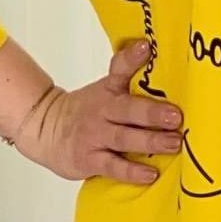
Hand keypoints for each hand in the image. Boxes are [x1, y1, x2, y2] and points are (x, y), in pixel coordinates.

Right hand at [16, 40, 183, 183]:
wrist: (44, 129)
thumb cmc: (87, 110)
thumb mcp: (105, 89)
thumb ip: (129, 75)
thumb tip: (153, 51)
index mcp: (109, 90)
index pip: (119, 69)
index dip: (132, 58)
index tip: (147, 47)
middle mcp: (102, 111)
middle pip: (128, 109)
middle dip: (153, 113)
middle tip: (176, 116)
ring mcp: (95, 136)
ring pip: (124, 138)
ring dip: (150, 141)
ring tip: (173, 143)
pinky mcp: (89, 159)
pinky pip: (113, 166)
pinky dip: (132, 171)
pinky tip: (150, 173)